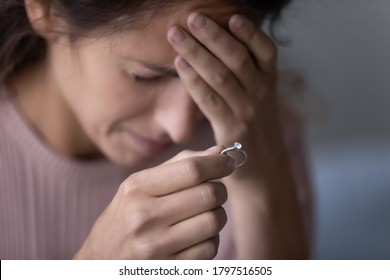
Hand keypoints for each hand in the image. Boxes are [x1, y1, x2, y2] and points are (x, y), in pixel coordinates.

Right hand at [74, 146, 233, 258]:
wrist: (100, 262)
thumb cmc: (124, 218)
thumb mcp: (139, 186)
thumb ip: (178, 166)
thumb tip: (219, 152)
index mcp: (137, 189)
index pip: (191, 169)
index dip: (218, 164)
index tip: (228, 163)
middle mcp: (144, 217)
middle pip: (208, 194)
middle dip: (220, 189)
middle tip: (214, 191)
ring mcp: (156, 246)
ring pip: (214, 221)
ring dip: (217, 215)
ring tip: (204, 214)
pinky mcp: (170, 268)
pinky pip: (210, 248)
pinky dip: (210, 239)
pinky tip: (196, 236)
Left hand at [167, 13, 285, 176]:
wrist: (266, 174)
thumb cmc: (256, 133)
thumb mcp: (259, 102)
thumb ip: (246, 78)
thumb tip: (220, 49)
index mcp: (269, 84)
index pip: (266, 51)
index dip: (250, 32)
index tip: (231, 15)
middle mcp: (262, 95)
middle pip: (238, 58)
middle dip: (213, 35)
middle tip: (192, 17)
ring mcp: (248, 113)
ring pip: (222, 75)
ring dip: (197, 52)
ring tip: (177, 34)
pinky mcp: (233, 131)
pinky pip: (211, 101)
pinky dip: (194, 80)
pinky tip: (179, 64)